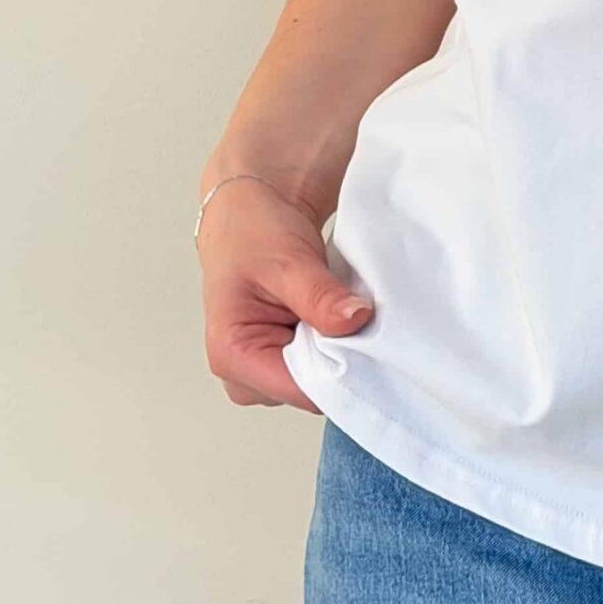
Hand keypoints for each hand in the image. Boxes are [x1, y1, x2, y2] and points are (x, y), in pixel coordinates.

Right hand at [195, 175, 369, 410]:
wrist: (248, 212)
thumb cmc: (251, 232)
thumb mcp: (288, 261)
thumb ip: (320, 297)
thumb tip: (356, 321)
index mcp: (231, 355)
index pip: (299, 390)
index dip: (339, 372)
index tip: (371, 342)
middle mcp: (242, 373)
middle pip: (309, 391)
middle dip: (340, 360)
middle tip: (362, 320)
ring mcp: (263, 369)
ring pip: (317, 381)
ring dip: (339, 350)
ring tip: (345, 311)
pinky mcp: (281, 359)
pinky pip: (318, 366)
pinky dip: (335, 344)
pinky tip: (340, 318)